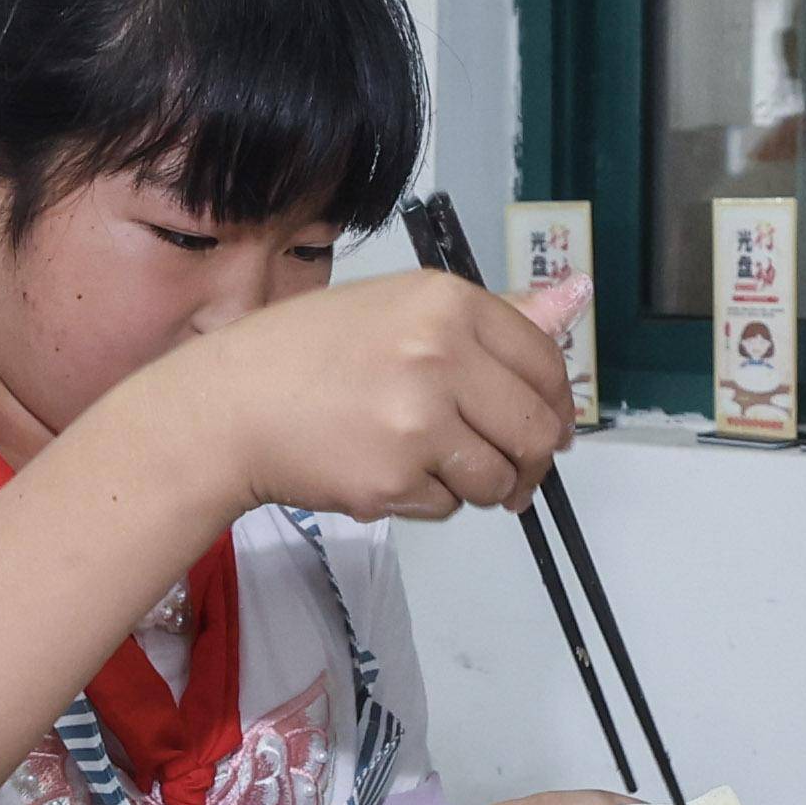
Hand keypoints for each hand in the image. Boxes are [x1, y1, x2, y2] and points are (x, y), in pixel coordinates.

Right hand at [133, 276, 581, 524]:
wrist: (228, 406)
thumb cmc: (308, 354)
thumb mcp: (398, 309)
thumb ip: (494, 317)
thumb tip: (576, 299)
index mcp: (447, 303)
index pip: (544, 361)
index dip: (554, 403)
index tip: (546, 425)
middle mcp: (440, 355)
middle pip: (535, 430)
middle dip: (530, 460)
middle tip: (510, 471)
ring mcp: (418, 421)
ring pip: (499, 477)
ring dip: (479, 484)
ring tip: (430, 464)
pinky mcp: (395, 480)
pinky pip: (448, 505)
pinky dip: (428, 499)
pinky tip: (384, 471)